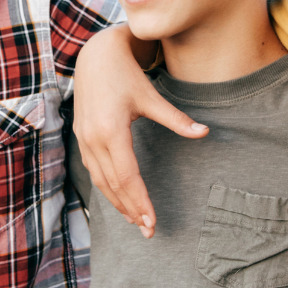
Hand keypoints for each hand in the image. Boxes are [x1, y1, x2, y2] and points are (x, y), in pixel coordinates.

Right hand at [73, 24, 206, 237]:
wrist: (94, 56)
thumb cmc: (125, 74)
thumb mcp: (152, 96)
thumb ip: (176, 119)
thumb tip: (204, 133)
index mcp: (111, 131)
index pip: (127, 177)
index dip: (140, 201)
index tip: (153, 221)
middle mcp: (93, 140)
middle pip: (113, 186)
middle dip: (131, 210)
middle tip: (149, 231)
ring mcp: (84, 140)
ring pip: (101, 182)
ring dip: (118, 204)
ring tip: (136, 221)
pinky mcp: (82, 139)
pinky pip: (94, 172)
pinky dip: (108, 189)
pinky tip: (120, 199)